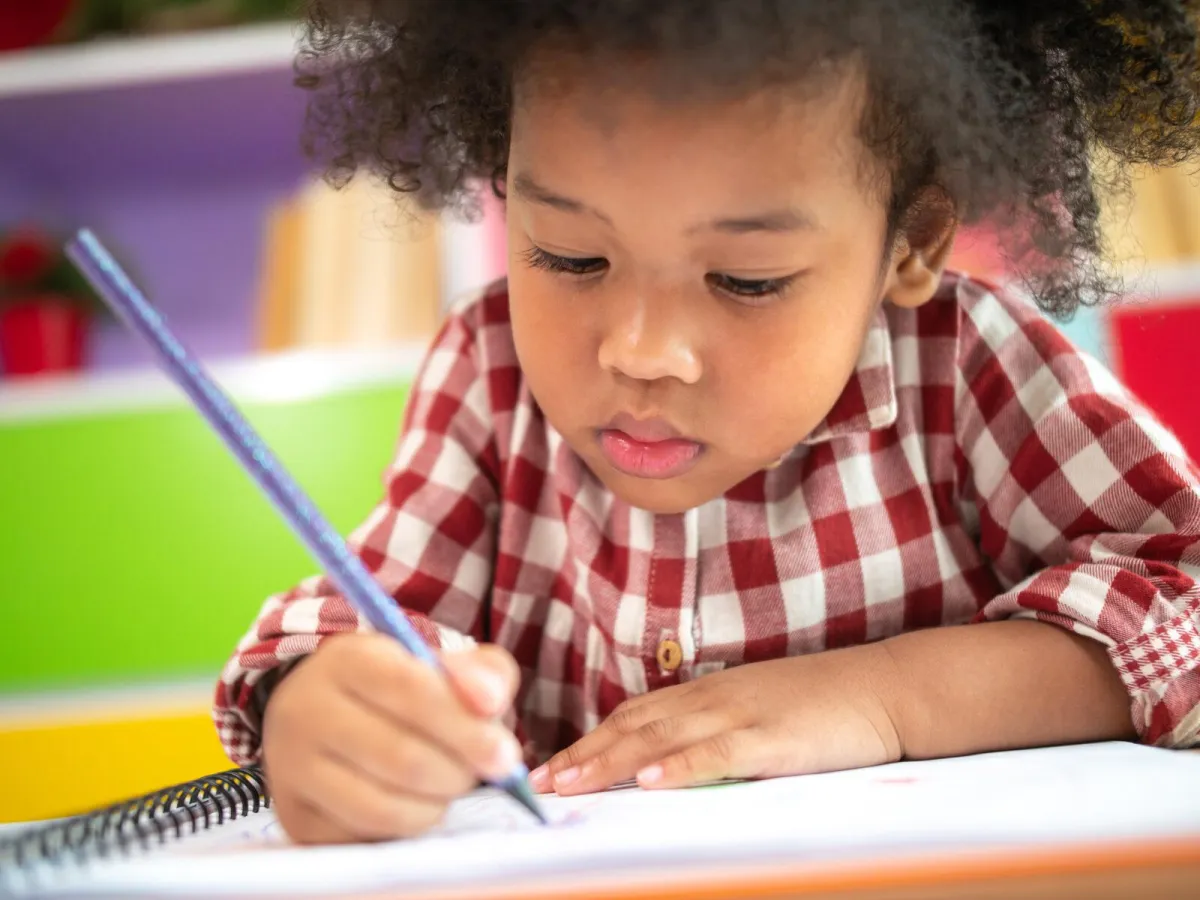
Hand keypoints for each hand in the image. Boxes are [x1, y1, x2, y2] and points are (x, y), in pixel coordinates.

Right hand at [262, 634, 521, 842]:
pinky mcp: (295, 818)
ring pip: (384, 807)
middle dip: (461, 772)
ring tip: (452, 784)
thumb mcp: (442, 664)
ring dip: (437, 804)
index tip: (506, 752)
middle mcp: (306, 710)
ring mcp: (293, 768)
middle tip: (487, 771)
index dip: (465, 724)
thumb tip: (489, 700)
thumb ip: (481, 673)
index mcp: (346, 659)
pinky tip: (417, 803)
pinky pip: (365, 837)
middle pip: (403, 758)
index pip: (410, 690)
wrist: (327, 714)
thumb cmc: (400, 688)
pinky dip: (407, 827)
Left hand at [530, 646, 902, 795]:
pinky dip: (682, 767)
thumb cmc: (824, 704)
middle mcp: (713, 699)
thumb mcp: (759, 710)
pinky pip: (718, 753)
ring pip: (662, 738)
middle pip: (634, 726)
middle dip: (584, 754)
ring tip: (570, 783)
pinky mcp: (773, 738)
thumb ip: (716, 729)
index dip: (590, 740)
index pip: (634, 715)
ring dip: (611, 762)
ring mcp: (741, 715)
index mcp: (709, 693)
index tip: (554, 764)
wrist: (885, 687)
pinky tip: (651, 782)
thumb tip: (674, 760)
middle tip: (540, 780)